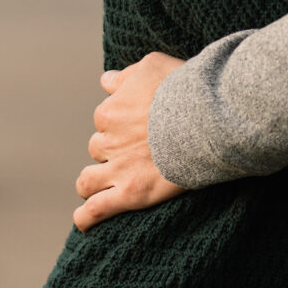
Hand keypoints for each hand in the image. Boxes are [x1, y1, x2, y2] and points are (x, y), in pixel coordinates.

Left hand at [72, 51, 186, 229]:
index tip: (140, 124)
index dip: (121, 122)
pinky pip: (97, 209)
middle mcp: (109, 140)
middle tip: (137, 151)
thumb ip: (125, 76)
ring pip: (88, 179)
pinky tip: (83, 222)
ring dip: (93, 180)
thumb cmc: (182, 88)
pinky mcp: (131, 193)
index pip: (105, 118)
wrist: (203, 118)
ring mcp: (118, 169)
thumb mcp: (151, 65)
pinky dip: (86, 218)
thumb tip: (106, 80)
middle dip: (111, 150)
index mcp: (110, 111)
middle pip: (99, 148)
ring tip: (103, 185)